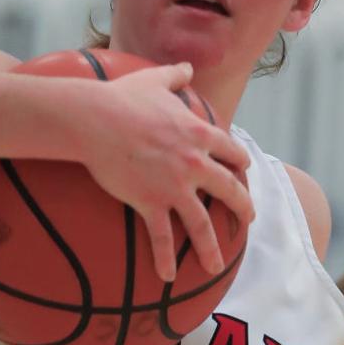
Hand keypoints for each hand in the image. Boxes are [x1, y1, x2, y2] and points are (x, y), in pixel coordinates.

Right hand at [77, 62, 254, 280]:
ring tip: (217, 266)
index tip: (245, 171)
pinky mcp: (151, 203)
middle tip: (248, 219)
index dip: (241, 162)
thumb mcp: (154, 79)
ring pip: (202, 224)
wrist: (94, 120)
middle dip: (243, 207)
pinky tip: (169, 277)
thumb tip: (186, 67)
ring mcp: (175, 187)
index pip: (232, 151)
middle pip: (229, 190)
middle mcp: (195, 164)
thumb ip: (175, 76)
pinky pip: (162, 238)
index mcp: (200, 134)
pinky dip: (166, 260)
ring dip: (212, 247)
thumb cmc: (122, 97)